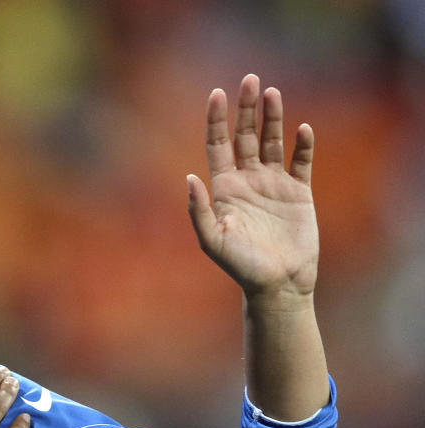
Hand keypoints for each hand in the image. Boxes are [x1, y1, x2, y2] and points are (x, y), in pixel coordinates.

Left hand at [187, 74, 318, 300]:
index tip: (218, 93)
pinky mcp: (299, 192)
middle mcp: (247, 180)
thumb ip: (199, 211)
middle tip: (250, 79)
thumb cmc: (240, 266)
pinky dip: (303, 146)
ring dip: (273, 118)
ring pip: (273, 142)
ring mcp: (273, 184)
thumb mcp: (213, 241)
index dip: (217, 119)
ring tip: (272, 92)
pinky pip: (301, 162)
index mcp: (224, 187)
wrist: (277, 283)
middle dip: (246, 108)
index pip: (218, 144)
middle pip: (246, 135)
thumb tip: (189, 178)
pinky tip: (303, 129)